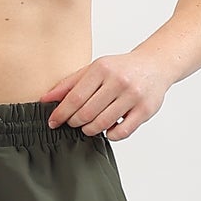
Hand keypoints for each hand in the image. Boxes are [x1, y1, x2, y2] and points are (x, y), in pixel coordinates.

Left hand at [39, 53, 167, 137]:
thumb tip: (46, 99)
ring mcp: (133, 96)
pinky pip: (121, 132)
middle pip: (87, 113)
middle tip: (73, 123)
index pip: (75, 97)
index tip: (53, 122)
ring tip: (89, 126)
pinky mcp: (145, 110)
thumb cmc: (121, 69)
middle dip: (75, 123)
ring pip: (102, 124)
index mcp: (102, 69)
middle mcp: (118, 81)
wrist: (154, 65)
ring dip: (90, 130)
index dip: (61, 113)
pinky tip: (108, 129)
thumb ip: (69, 84)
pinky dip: (110, 135)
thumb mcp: (94, 69)